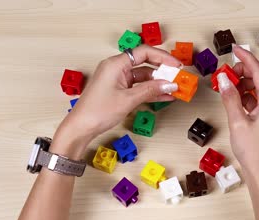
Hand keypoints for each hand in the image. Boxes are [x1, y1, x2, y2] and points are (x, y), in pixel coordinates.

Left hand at [50, 45, 181, 158]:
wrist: (81, 127)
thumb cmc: (96, 111)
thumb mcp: (128, 99)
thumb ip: (151, 90)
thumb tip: (169, 84)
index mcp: (116, 64)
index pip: (144, 52)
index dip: (163, 57)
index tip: (176, 65)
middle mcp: (116, 68)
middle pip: (145, 63)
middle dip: (162, 70)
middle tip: (177, 77)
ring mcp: (117, 79)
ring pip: (143, 77)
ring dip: (158, 83)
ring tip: (174, 89)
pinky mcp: (118, 90)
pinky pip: (138, 86)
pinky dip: (150, 91)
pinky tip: (164, 96)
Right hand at [218, 45, 258, 183]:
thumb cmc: (253, 151)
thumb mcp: (237, 122)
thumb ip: (230, 98)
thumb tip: (223, 79)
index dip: (246, 58)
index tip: (235, 49)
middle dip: (242, 72)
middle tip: (224, 73)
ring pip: (257, 89)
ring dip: (241, 85)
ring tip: (225, 87)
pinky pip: (256, 99)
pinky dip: (244, 96)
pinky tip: (232, 100)